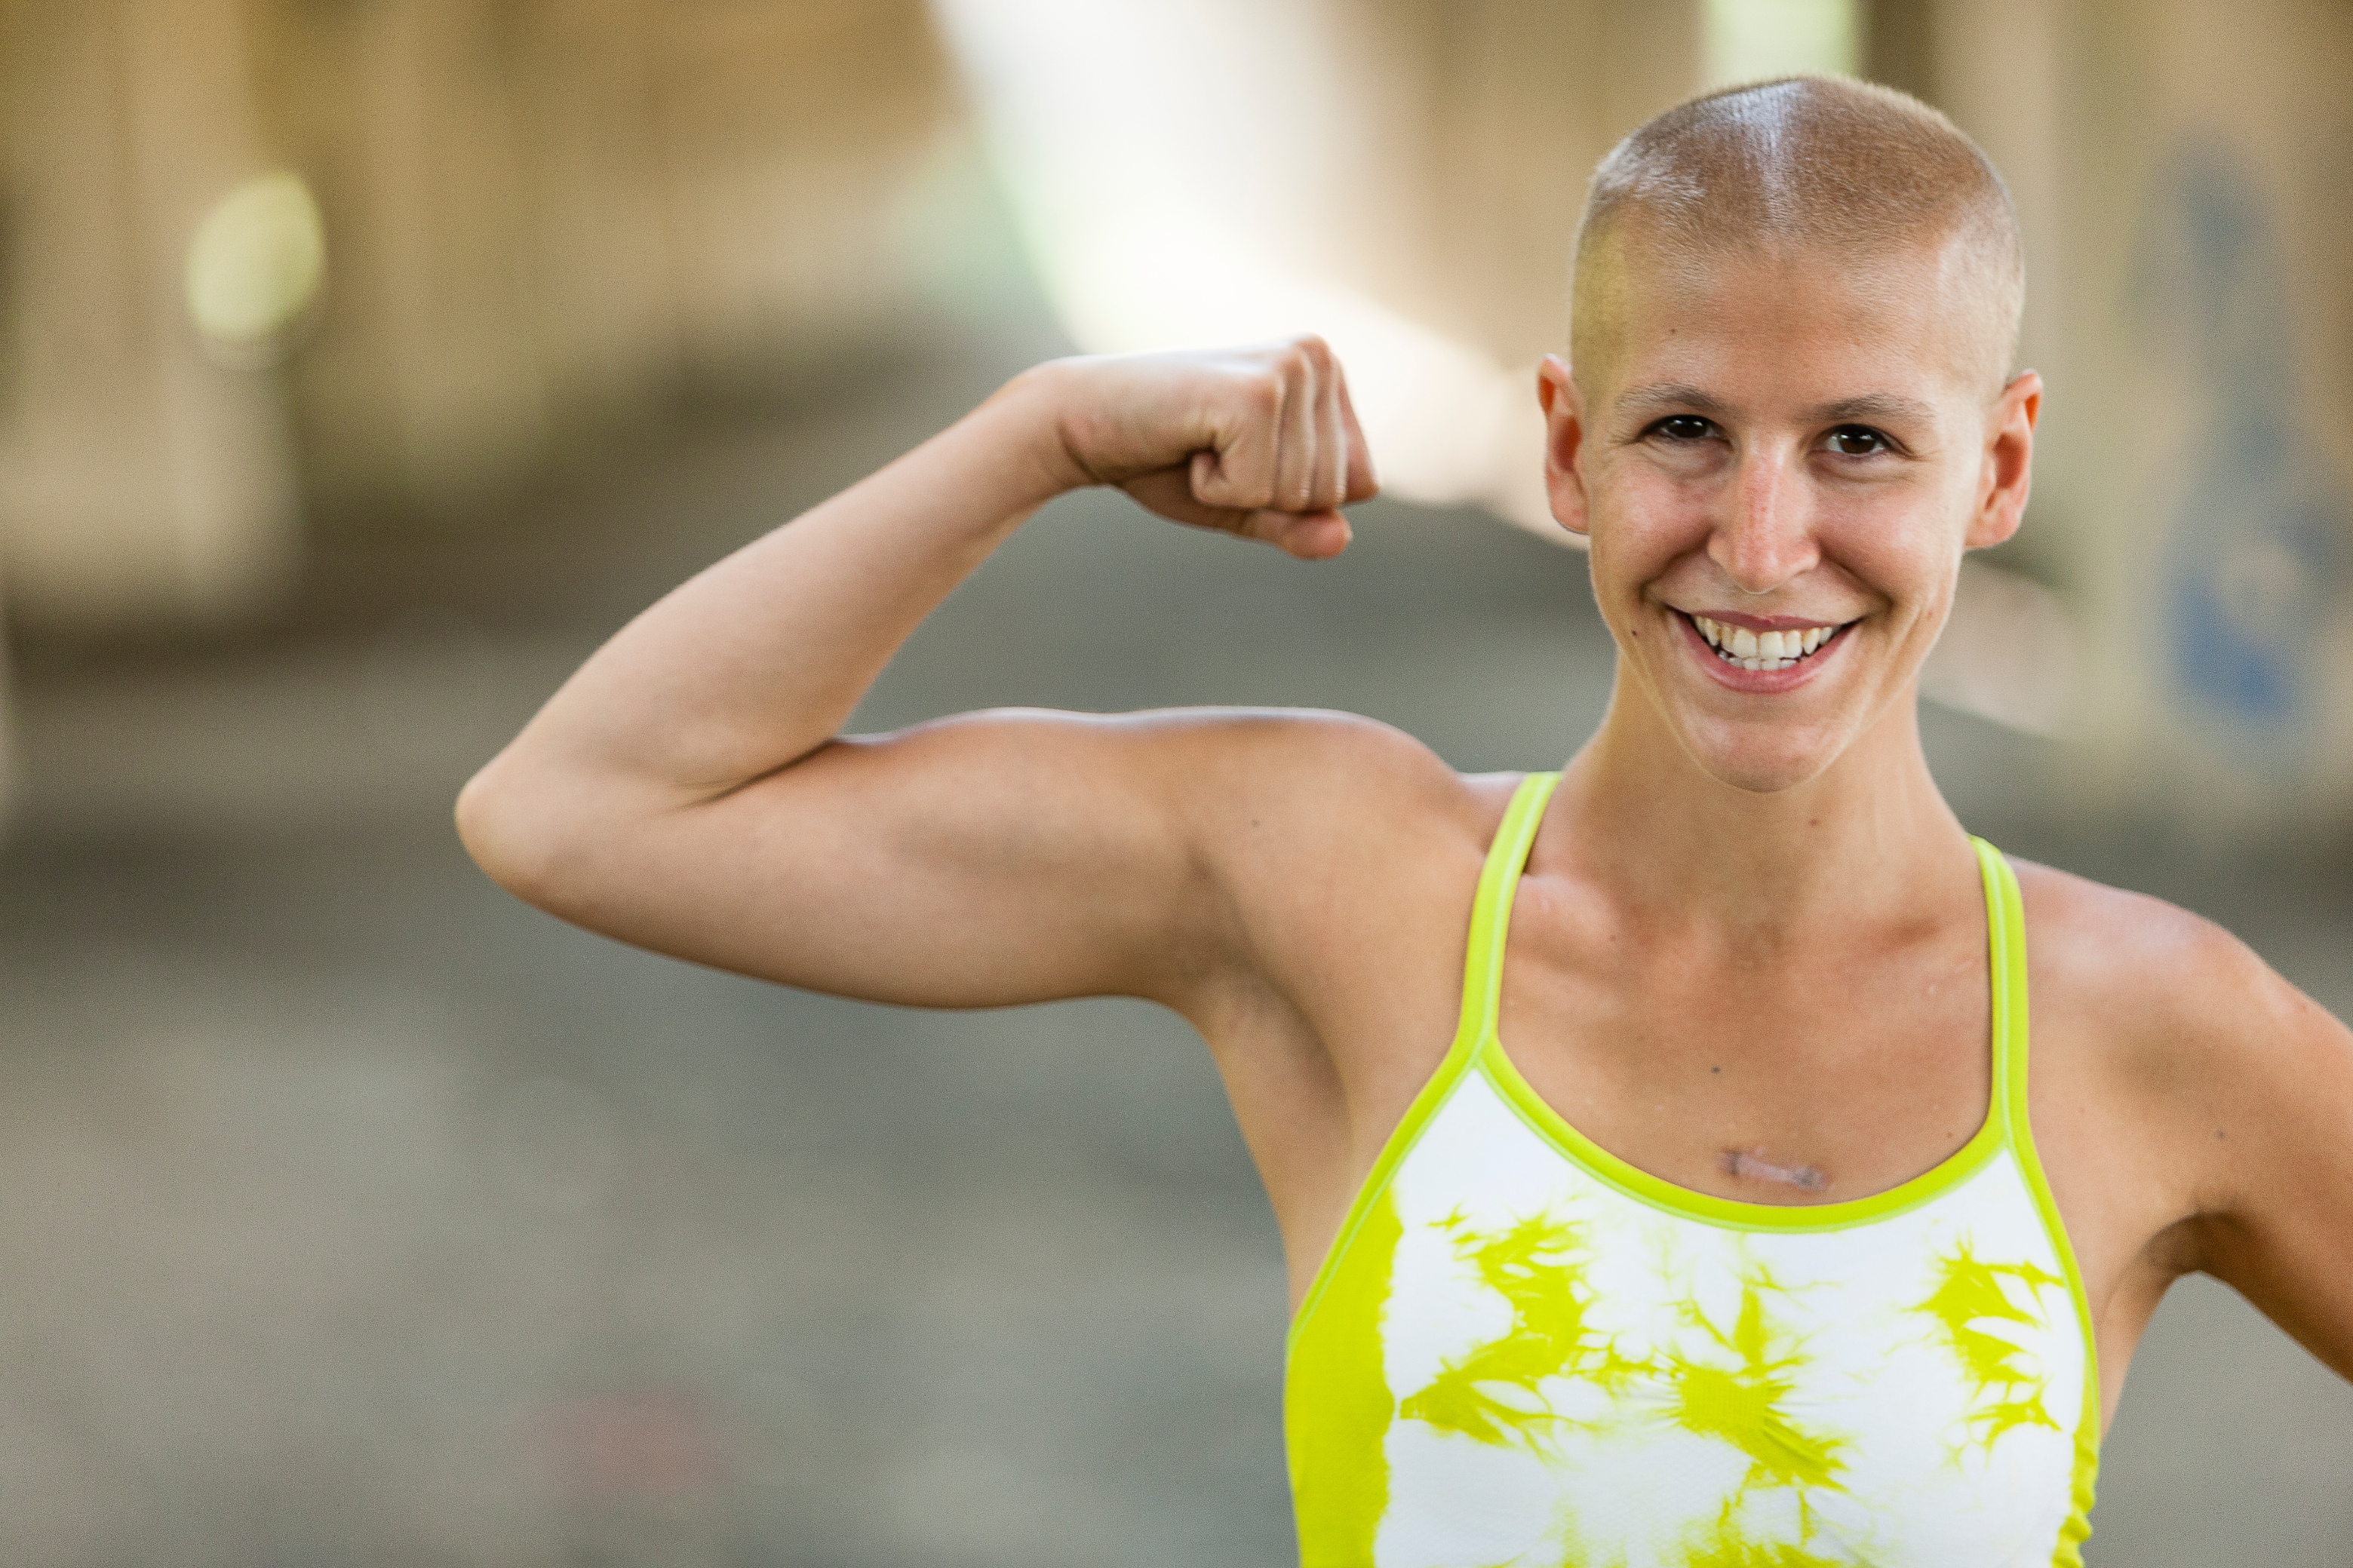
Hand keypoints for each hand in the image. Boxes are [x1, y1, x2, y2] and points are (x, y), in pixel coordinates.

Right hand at [1037, 336, 1379, 558]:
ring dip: (1237, 491)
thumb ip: (1298, 525)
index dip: (1292, 497)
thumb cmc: (1166, 460)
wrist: (1081, 423)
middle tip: (1209, 451)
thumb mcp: (1246, 503)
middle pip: (1332, 492)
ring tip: (1197, 444)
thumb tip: (1342, 540)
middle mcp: (1318, 358)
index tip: (1237, 456)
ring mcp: (1289, 369)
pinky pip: (1258, 491)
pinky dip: (1214, 489)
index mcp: (1328, 374)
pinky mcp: (1255, 394)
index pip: (1362, 483)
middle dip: (1264, 495)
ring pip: (1299, 494)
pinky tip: (1186, 444)